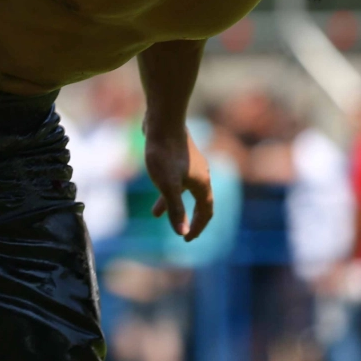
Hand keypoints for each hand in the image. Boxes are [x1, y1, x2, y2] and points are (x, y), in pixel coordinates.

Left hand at [143, 122, 213, 240]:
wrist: (162, 121)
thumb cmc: (165, 154)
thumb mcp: (168, 186)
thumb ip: (176, 209)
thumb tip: (182, 233)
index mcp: (202, 184)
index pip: (206, 211)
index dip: (198, 227)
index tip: (187, 239)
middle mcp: (200, 174)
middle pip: (199, 202)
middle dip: (189, 218)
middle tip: (182, 232)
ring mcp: (189, 165)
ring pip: (184, 190)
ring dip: (172, 203)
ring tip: (156, 214)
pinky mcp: (178, 156)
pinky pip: (175, 178)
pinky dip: (166, 187)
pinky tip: (153, 185)